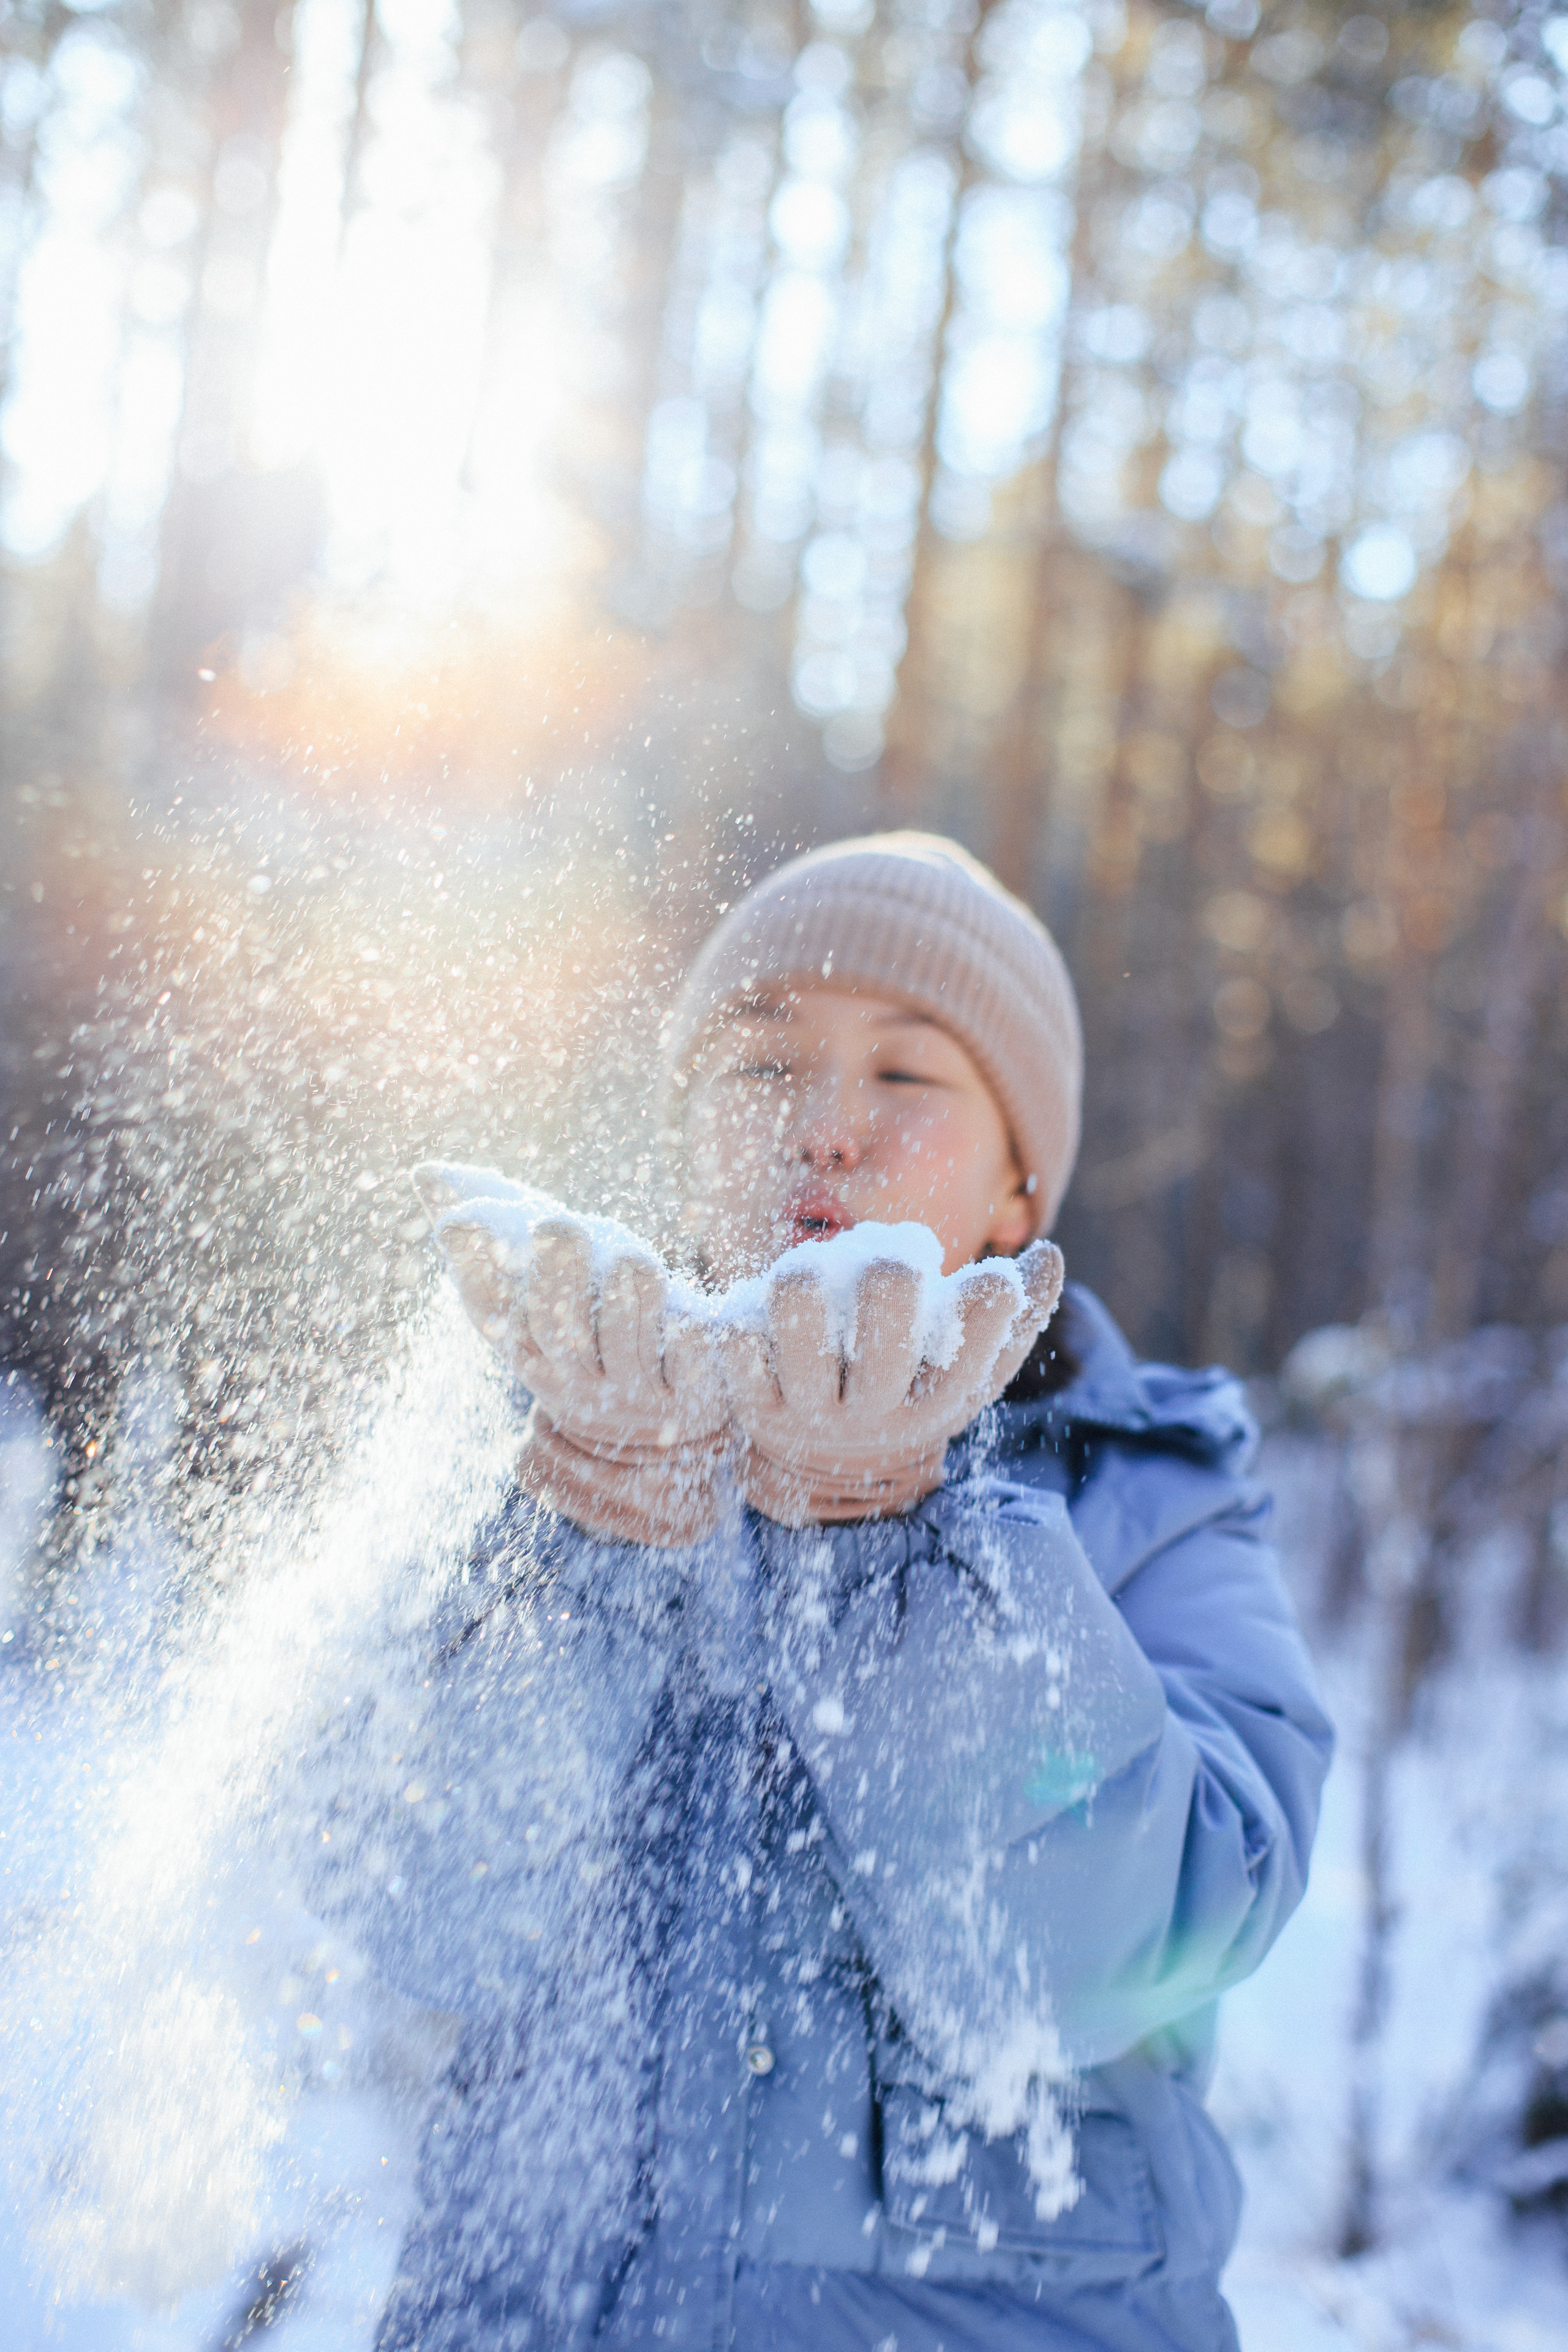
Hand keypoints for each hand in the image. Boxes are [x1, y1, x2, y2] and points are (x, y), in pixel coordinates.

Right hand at [413, 1167, 728, 1546]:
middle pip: (554, 1325)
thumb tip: (422, 1172)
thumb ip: (495, 1216)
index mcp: (529, 1346)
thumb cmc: (603, 1310)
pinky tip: (688, 1321)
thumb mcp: (551, 1265)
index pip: (489, 1309)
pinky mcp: (687, 1401)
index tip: (464, 1222)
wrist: (681, 1400)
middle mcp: (570, 1380)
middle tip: (560, 1223)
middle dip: (557, 1271)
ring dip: (630, 1286)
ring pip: (624, 1329)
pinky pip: (688, 1354)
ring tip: (631, 1261)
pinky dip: (686, 1328)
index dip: (475, 1267)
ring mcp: (629, 1397)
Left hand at [719, 1240, 1063, 1525]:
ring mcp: (812, 1412)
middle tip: (889, 1261)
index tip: (989, 1277)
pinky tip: (750, 1307)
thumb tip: (1050, 1254)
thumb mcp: (969, 1369)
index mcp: (939, 1399)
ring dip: (805, 1286)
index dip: (989, 1307)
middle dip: (891, 1282)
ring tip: (808, 1269)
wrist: (834, 1471)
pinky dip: (742, 1324)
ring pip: (802, 1334)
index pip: (977, 1353)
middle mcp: (877, 1412)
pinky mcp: (755, 1407)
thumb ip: (1015, 1316)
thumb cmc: (915, 1388)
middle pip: (887, 1337)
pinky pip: (739, 1353)